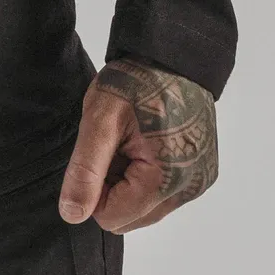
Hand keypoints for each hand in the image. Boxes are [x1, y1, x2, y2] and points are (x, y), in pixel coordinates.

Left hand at [58, 58, 217, 233]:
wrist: (172, 56)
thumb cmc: (137, 81)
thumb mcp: (100, 119)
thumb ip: (85, 171)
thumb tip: (72, 214)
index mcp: (166, 178)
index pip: (113, 218)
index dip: (94, 189)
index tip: (99, 152)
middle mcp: (190, 188)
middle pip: (131, 217)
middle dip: (113, 187)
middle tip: (115, 144)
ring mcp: (200, 181)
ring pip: (146, 206)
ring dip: (129, 181)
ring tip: (131, 140)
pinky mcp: (202, 172)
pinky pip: (164, 193)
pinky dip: (147, 174)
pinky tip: (147, 142)